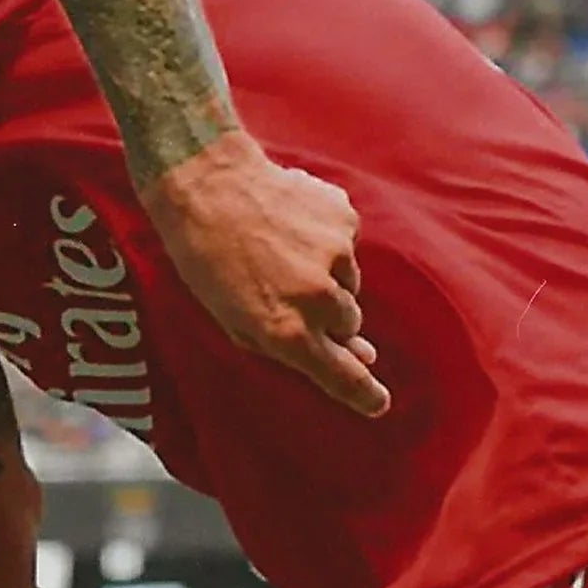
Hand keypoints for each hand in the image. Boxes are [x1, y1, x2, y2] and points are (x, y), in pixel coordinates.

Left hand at [146, 137, 387, 414]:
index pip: (342, 376)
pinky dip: (324, 239)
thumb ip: (294, 344)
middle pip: (348, 326)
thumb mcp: (236, 320)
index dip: (364, 394)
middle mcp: (318, 298)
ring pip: (348, 283)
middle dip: (326, 317)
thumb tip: (362, 355)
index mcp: (287, 332)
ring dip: (325, 276)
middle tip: (286, 289)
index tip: (378, 404)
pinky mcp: (344, 219)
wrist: (208, 183)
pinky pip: (346, 243)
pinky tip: (290, 224)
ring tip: (280, 251)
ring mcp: (336, 255)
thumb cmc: (208, 260)